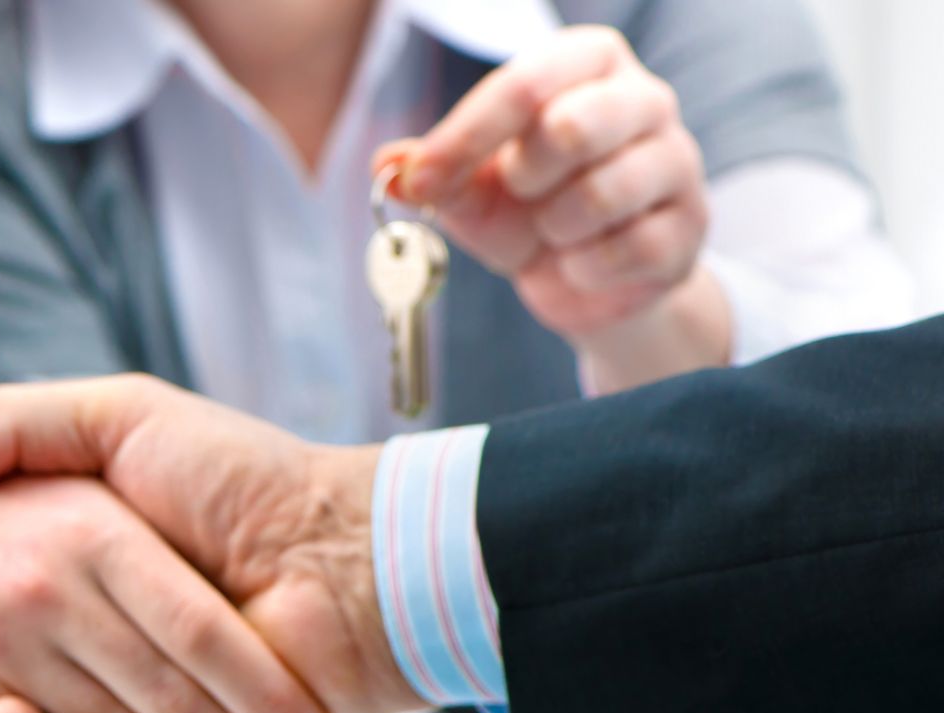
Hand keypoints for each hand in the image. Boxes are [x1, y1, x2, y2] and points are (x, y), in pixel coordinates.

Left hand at [385, 25, 726, 389]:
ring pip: (601, 194)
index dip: (465, 134)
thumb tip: (389, 168)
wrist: (587, 281)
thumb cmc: (530, 213)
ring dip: (555, 229)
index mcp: (586, 65)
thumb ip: (435, 174)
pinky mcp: (690, 226)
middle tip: (522, 192)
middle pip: (574, 126)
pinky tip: (586, 261)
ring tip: (558, 229)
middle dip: (525, 178)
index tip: (422, 178)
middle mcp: (644, 98)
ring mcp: (678, 160)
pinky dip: (585, 268)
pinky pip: (624, 251)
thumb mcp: (474, 192)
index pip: (524, 83)